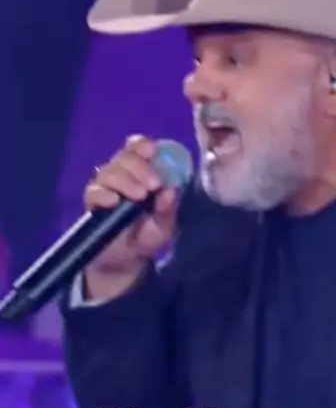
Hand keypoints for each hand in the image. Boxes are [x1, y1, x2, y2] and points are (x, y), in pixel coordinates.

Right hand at [83, 134, 177, 297]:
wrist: (125, 261)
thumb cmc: (146, 236)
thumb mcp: (164, 226)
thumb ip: (168, 209)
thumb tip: (171, 189)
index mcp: (140, 173)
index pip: (137, 148)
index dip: (142, 146)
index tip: (151, 152)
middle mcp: (121, 175)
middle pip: (125, 157)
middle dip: (140, 167)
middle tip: (153, 185)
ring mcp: (105, 187)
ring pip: (109, 171)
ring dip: (125, 180)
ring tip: (139, 196)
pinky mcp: (92, 204)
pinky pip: (93, 191)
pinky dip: (104, 193)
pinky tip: (114, 201)